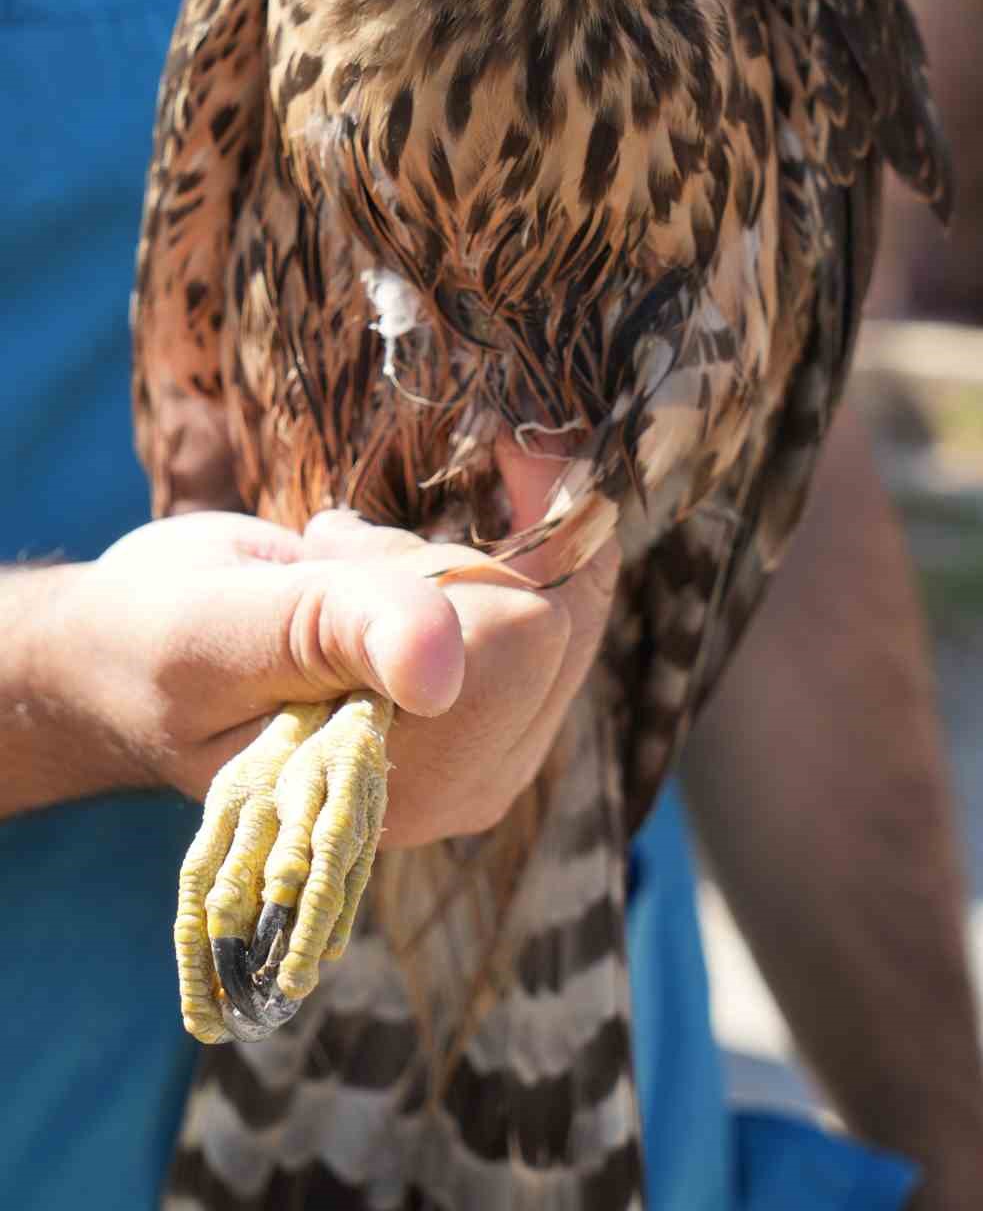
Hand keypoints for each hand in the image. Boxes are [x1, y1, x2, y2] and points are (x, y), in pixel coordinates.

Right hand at [25, 446, 617, 842]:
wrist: (129, 665)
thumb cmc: (156, 639)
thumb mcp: (222, 625)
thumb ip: (329, 631)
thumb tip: (441, 664)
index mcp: (392, 783)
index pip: (523, 639)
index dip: (496, 542)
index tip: (412, 493)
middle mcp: (456, 788)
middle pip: (558, 624)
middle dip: (466, 551)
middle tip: (342, 553)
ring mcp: (480, 760)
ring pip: (561, 611)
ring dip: (458, 557)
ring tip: (341, 574)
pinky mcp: (489, 723)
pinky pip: (543, 613)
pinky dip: (474, 565)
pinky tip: (374, 578)